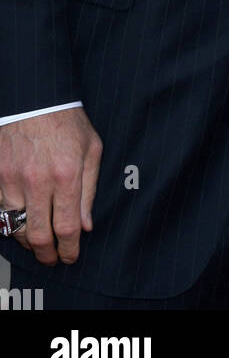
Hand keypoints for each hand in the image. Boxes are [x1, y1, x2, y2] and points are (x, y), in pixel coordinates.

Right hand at [0, 108, 102, 264]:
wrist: (35, 98)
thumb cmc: (66, 121)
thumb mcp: (91, 149)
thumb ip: (89, 189)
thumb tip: (86, 225)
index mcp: (67, 174)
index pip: (68, 227)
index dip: (69, 249)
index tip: (70, 256)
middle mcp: (38, 181)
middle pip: (38, 236)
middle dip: (46, 254)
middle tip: (52, 258)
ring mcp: (12, 179)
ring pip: (15, 227)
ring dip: (27, 241)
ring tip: (37, 242)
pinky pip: (0, 211)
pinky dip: (10, 221)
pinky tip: (20, 221)